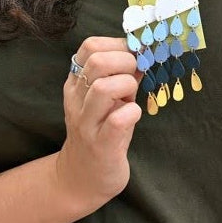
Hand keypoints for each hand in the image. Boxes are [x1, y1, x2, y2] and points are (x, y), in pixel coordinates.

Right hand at [56, 37, 141, 210]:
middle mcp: (76, 100)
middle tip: (136, 74)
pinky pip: (117, 120)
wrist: (82, 178)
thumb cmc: (101, 132)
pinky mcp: (101, 145)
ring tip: (132, 97)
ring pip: (103, 88)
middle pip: (96, 62)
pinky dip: (133, 112)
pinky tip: (134, 115)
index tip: (133, 54)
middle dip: (125, 61)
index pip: (89, 47)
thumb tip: (145, 53)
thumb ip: (122, 76)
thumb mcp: (108, 99)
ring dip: (127, 85)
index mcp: (76, 83)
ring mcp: (86, 123)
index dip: (117, 44)